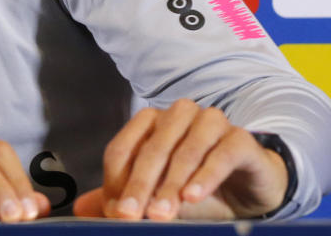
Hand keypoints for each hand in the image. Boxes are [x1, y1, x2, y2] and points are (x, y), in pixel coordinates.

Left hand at [73, 101, 287, 220]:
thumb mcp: (156, 197)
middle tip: (130, 216)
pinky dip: (205, 177)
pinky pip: (220, 154)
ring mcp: (211, 121)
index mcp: (151, 122)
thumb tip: (79, 208)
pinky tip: (193, 197)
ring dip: (170, 184)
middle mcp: (179, 114)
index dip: (115, 181)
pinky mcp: (240, 138)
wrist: (251, 191)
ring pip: (185, 150)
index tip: (115, 212)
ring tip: (162, 213)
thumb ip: (122, 197)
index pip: (122, 148)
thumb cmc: (197, 189)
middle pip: (151, 149)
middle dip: (139, 186)